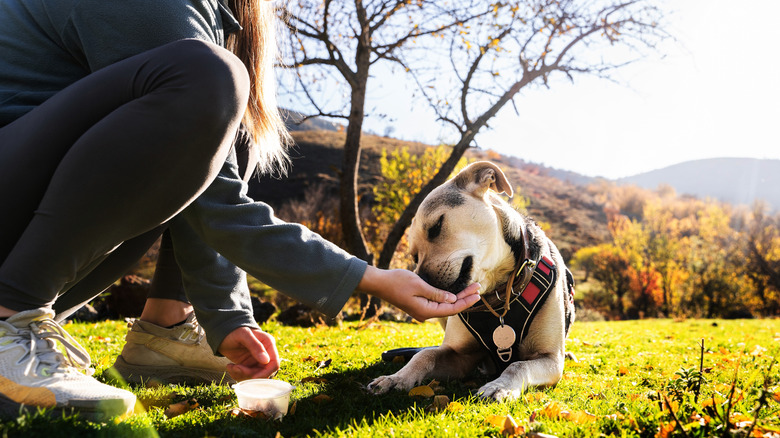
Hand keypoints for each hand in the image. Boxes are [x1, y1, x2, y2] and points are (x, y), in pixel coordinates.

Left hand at [218, 327, 279, 379]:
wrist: (224, 333)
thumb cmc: (234, 330)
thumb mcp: (243, 335)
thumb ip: (255, 346)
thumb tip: (266, 361)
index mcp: (268, 344)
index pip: (274, 363)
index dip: (265, 372)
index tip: (252, 376)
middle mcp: (265, 353)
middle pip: (264, 373)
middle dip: (249, 374)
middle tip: (236, 368)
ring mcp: (257, 360)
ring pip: (255, 376)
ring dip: (241, 375)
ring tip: (231, 366)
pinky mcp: (249, 365)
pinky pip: (247, 376)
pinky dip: (237, 375)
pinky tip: (230, 367)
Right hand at [358, 266, 480, 320]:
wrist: (378, 283)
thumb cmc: (396, 282)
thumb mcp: (419, 285)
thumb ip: (436, 294)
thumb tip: (452, 299)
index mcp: (425, 311)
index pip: (451, 309)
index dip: (466, 302)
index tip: (477, 294)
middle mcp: (424, 314)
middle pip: (450, 308)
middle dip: (465, 298)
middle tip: (478, 288)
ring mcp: (421, 310)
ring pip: (444, 306)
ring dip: (458, 297)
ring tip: (471, 289)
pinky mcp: (418, 305)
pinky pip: (437, 304)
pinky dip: (448, 298)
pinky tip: (455, 293)